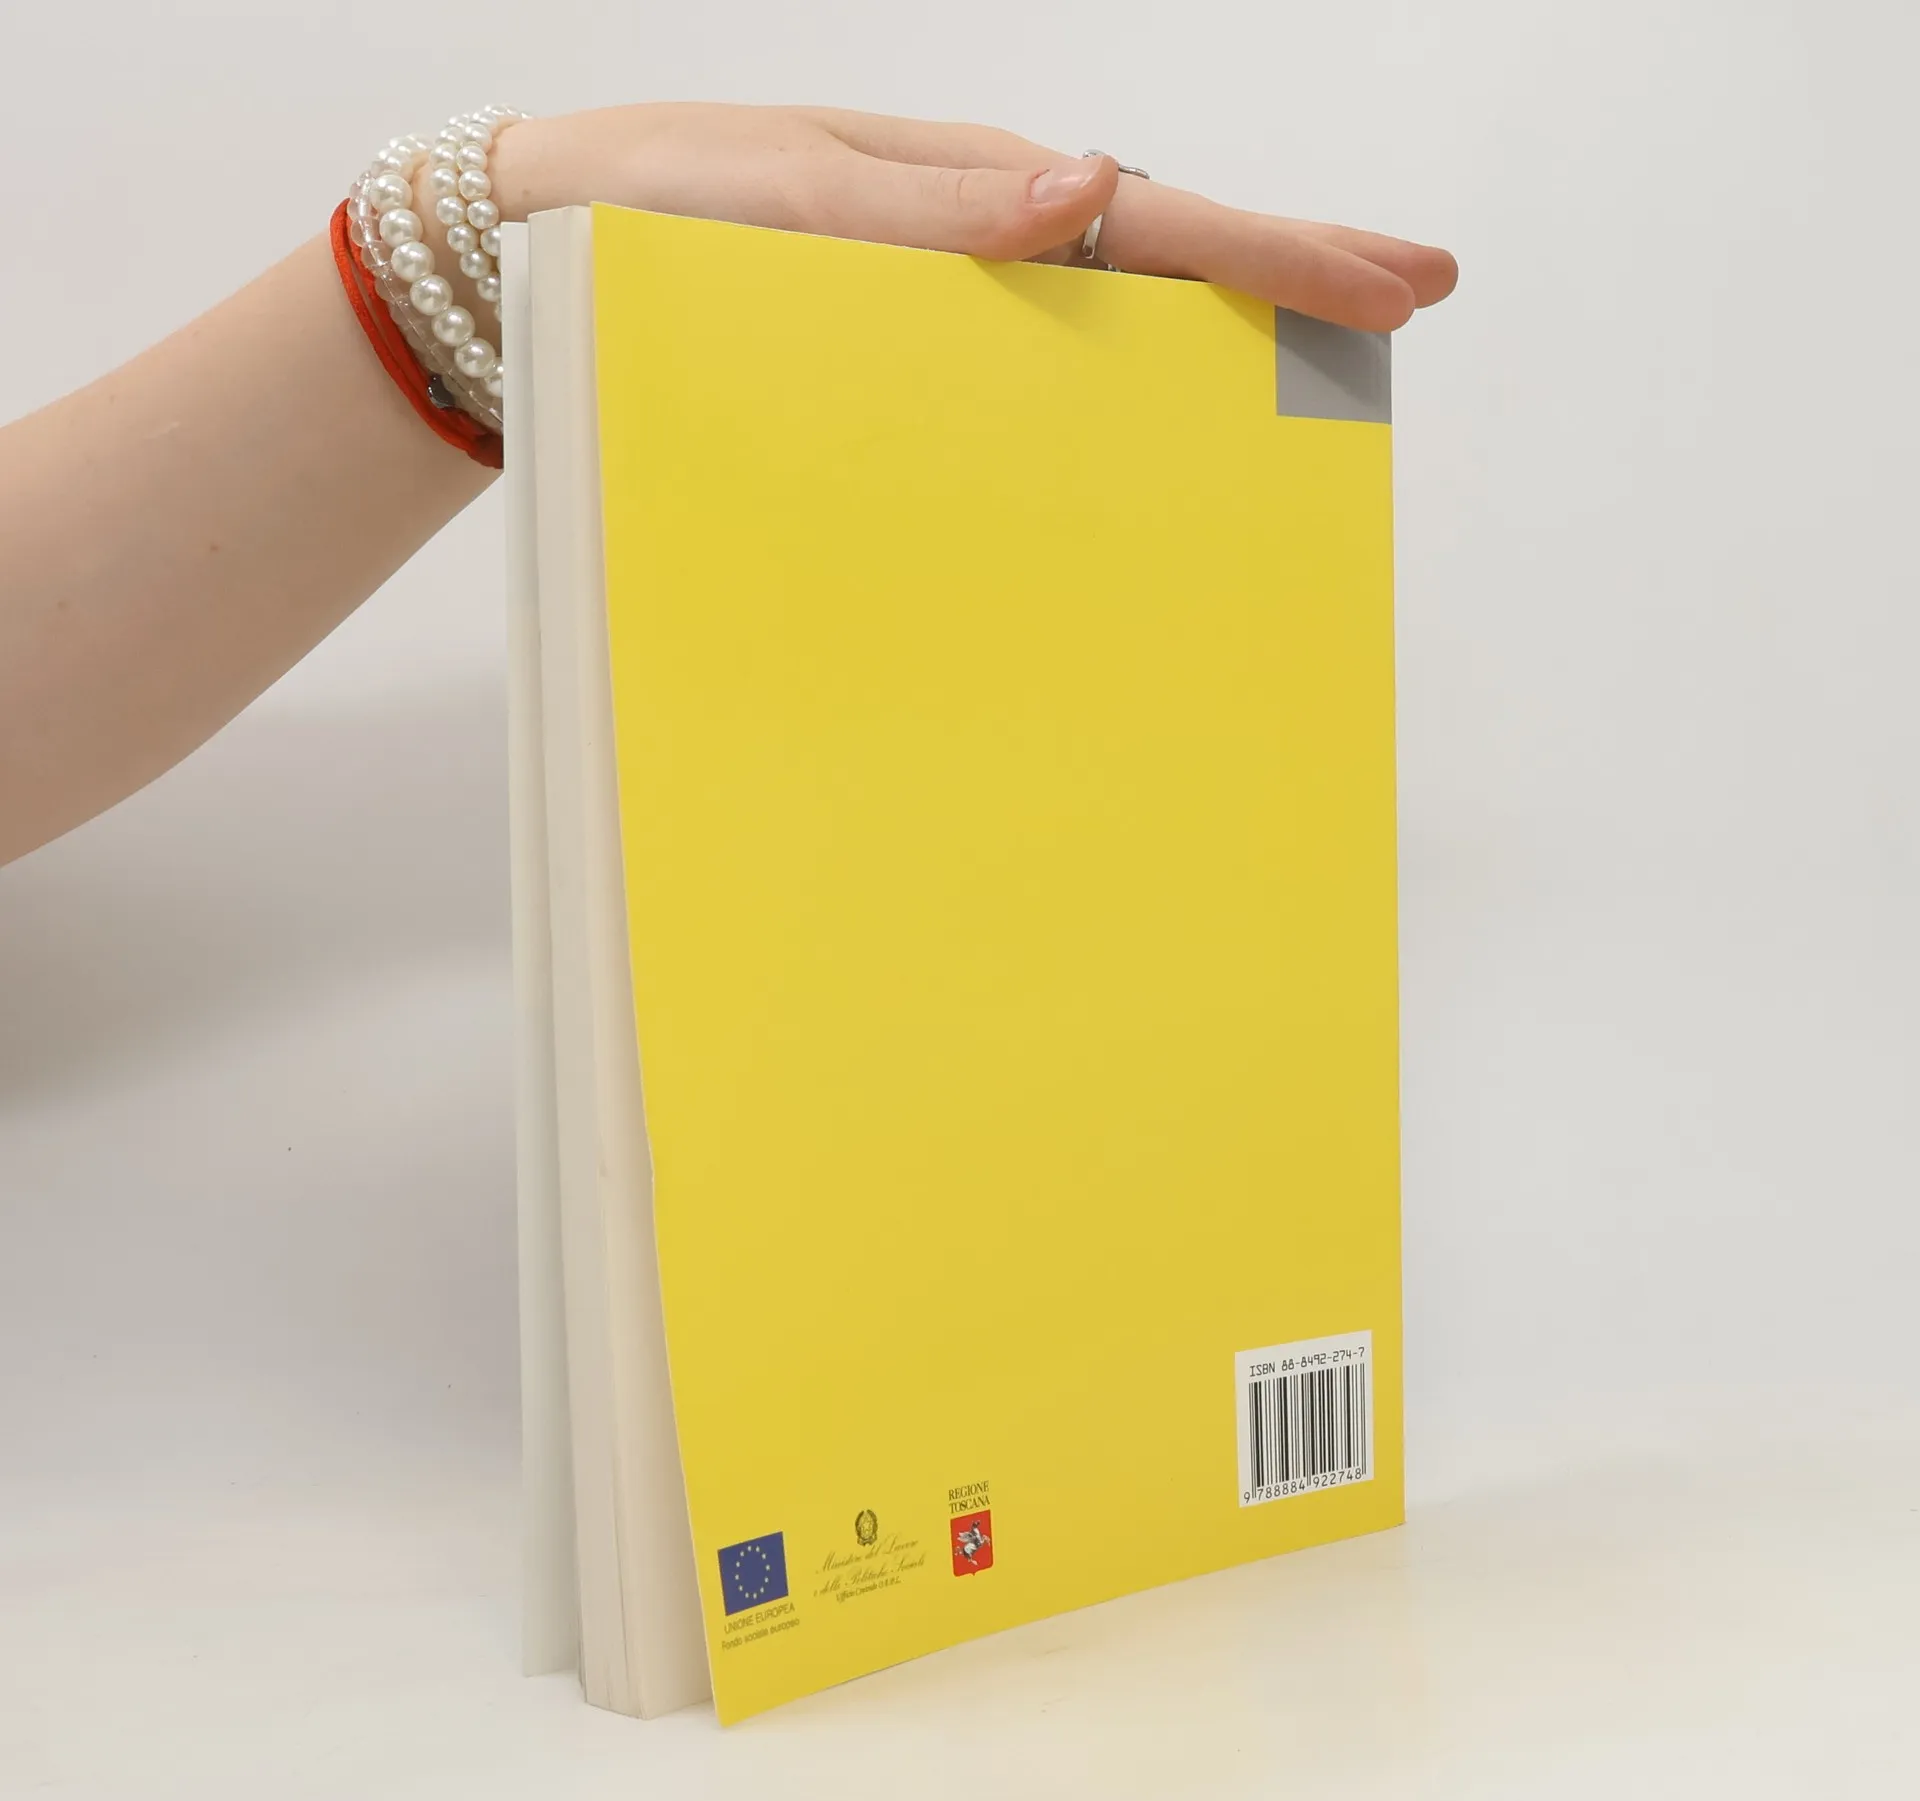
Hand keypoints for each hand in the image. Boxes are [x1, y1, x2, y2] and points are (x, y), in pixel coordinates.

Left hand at [487, 104, 1455, 332]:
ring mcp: (952, 299)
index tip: (1398, 282)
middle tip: (1414, 300)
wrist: (538, 252)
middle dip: (1294, 276)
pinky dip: (1119, 386)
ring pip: (1116, 317)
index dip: (1281, 254)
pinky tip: (1162, 415)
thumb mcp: (786, 200)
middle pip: (1166, 257)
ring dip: (1223, 336)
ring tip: (1325, 362)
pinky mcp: (908, 354)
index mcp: (971, 191)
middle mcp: (979, 241)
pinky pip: (1037, 373)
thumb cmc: (652, 209)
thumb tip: (1087, 196)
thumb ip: (931, 211)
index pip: (1158, 218)